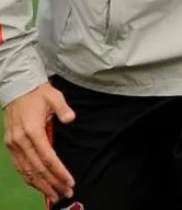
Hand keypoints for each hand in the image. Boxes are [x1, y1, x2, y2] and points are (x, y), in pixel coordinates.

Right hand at [4, 83, 75, 203]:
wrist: (18, 86)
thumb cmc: (38, 92)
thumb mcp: (54, 96)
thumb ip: (63, 109)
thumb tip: (71, 119)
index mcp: (33, 130)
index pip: (48, 158)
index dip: (59, 172)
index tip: (70, 182)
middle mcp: (21, 141)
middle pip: (38, 169)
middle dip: (52, 184)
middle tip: (65, 193)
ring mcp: (13, 144)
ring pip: (26, 171)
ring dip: (40, 185)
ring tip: (53, 195)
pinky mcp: (10, 145)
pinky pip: (19, 166)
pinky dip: (28, 178)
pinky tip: (37, 185)